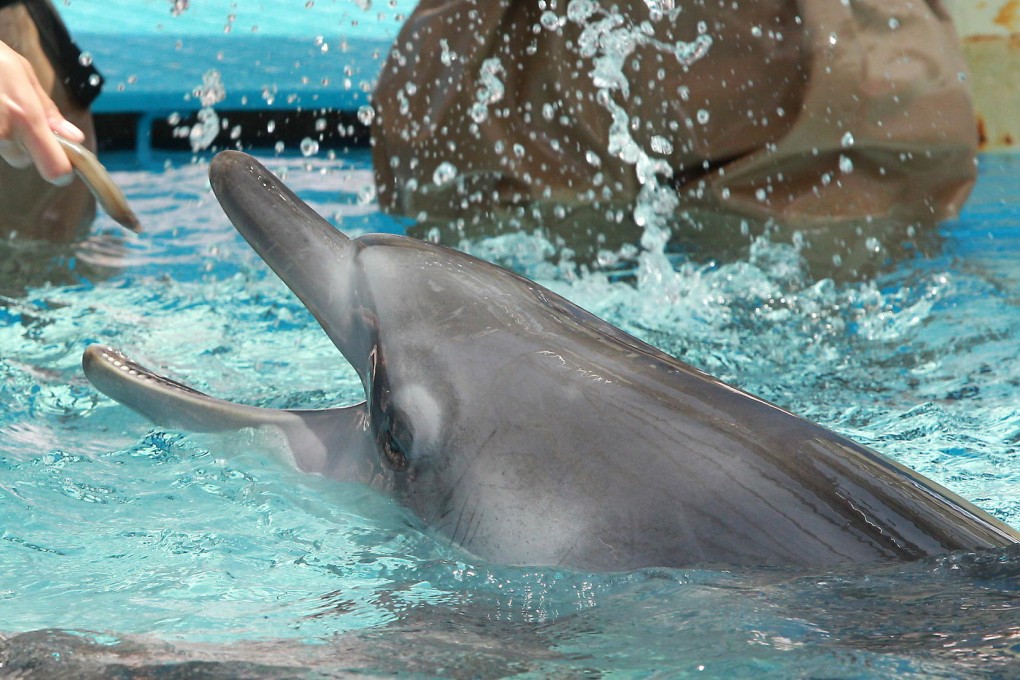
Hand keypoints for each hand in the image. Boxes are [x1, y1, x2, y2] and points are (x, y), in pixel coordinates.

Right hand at [0, 39, 84, 184]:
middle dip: (21, 143)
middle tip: (11, 113)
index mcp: (26, 116)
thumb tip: (74, 138)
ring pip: (2, 150)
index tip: (61, 166)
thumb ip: (48, 110)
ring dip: (1, 136)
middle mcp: (2, 132)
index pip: (54, 168)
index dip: (60, 172)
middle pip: (22, 159)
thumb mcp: (24, 74)